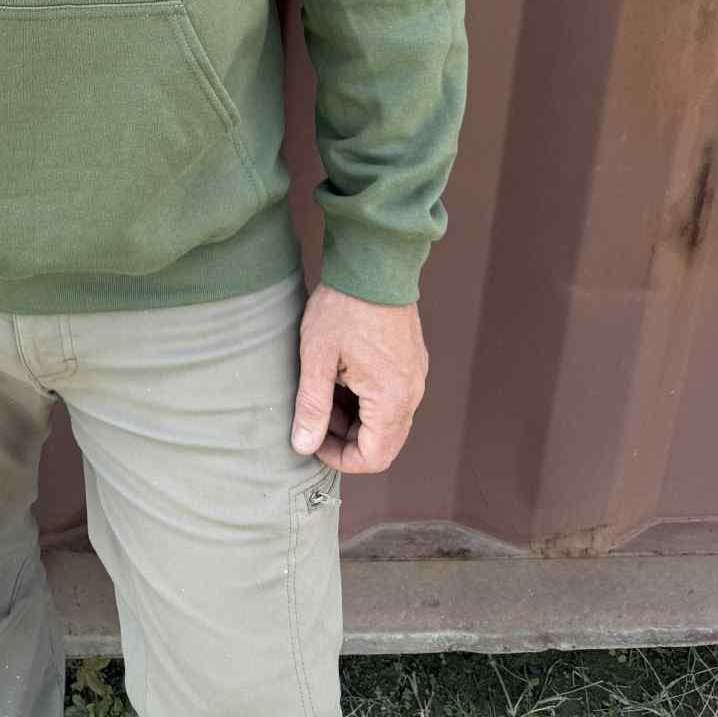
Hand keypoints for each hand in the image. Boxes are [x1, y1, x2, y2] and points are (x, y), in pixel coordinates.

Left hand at [289, 283, 427, 473]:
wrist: (373, 259)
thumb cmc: (344, 306)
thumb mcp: (317, 357)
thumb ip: (312, 406)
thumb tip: (303, 445)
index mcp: (392, 398)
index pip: (374, 457)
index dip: (340, 459)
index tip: (313, 442)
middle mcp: (412, 392)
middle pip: (384, 441)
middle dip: (347, 439)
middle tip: (315, 417)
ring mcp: (415, 374)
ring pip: (388, 419)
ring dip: (356, 418)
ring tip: (323, 393)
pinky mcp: (412, 359)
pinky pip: (393, 395)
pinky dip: (367, 399)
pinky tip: (341, 376)